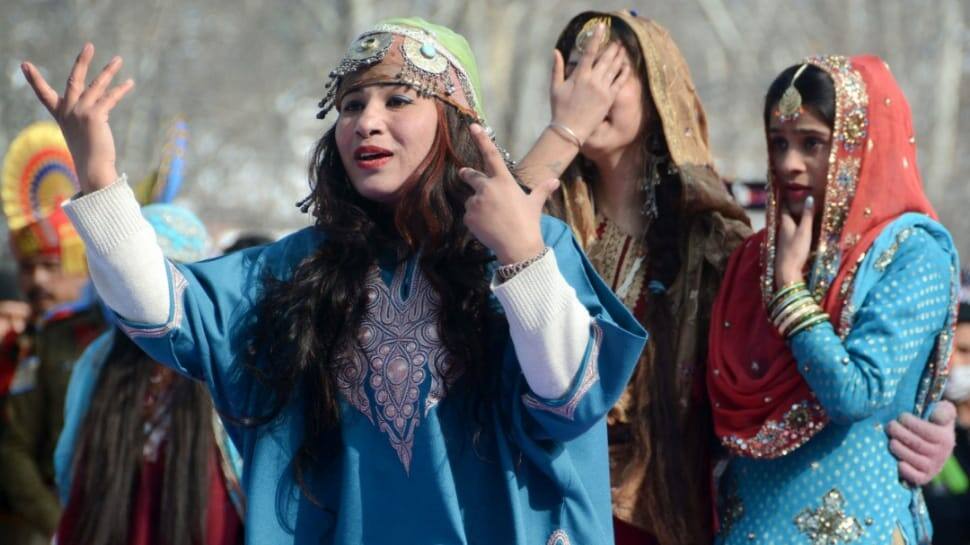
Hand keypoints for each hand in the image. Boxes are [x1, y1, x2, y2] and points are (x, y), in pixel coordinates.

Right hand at [21, 43, 133, 192]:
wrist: (93, 168)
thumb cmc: (89, 154)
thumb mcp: (82, 131)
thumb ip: (86, 115)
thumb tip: (101, 103)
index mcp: (60, 115)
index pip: (43, 94)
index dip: (34, 79)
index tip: (24, 64)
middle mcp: (68, 111)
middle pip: (74, 79)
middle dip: (82, 61)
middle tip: (89, 45)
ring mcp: (80, 111)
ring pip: (97, 85)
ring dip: (109, 71)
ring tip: (119, 59)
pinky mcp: (94, 115)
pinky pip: (110, 97)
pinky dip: (121, 90)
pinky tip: (129, 83)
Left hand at [460, 124, 558, 264]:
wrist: (517, 246)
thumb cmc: (528, 223)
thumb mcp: (535, 204)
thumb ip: (542, 190)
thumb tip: (554, 181)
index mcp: (503, 181)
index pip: (491, 155)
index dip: (481, 139)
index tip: (473, 126)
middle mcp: (487, 188)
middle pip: (472, 176)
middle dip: (467, 174)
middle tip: (463, 173)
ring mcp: (476, 202)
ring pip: (472, 200)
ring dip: (478, 205)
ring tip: (492, 218)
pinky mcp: (469, 217)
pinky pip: (469, 215)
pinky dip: (475, 220)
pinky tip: (487, 227)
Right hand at [549, 24, 629, 143]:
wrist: (570, 130)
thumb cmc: (559, 109)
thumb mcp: (555, 87)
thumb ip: (557, 68)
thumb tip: (555, 52)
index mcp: (579, 76)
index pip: (589, 52)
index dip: (596, 38)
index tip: (601, 27)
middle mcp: (593, 80)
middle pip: (606, 58)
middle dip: (612, 48)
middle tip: (617, 40)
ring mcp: (603, 89)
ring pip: (614, 68)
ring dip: (619, 57)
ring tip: (623, 49)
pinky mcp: (609, 98)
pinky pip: (619, 82)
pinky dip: (624, 72)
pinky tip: (626, 66)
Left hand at [774, 196, 814, 287]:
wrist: (787, 271)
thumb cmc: (796, 249)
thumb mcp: (804, 231)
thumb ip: (807, 216)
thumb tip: (809, 198)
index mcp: (785, 224)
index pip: (784, 208)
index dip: (787, 200)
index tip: (791, 192)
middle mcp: (781, 230)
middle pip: (786, 217)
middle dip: (791, 209)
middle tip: (798, 201)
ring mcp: (782, 239)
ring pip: (788, 226)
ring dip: (793, 220)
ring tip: (800, 213)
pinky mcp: (785, 247)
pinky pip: (790, 234)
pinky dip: (794, 229)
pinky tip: (799, 231)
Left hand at [887, 401, 956, 485]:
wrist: (934, 443)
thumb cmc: (933, 423)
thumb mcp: (942, 412)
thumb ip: (943, 411)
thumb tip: (936, 418)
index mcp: (945, 438)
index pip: (926, 430)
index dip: (910, 422)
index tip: (901, 416)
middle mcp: (942, 454)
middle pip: (916, 444)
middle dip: (898, 432)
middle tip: (890, 426)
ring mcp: (933, 467)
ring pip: (912, 459)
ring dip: (897, 448)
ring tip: (891, 440)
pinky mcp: (925, 477)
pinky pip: (915, 477)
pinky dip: (905, 470)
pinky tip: (898, 462)